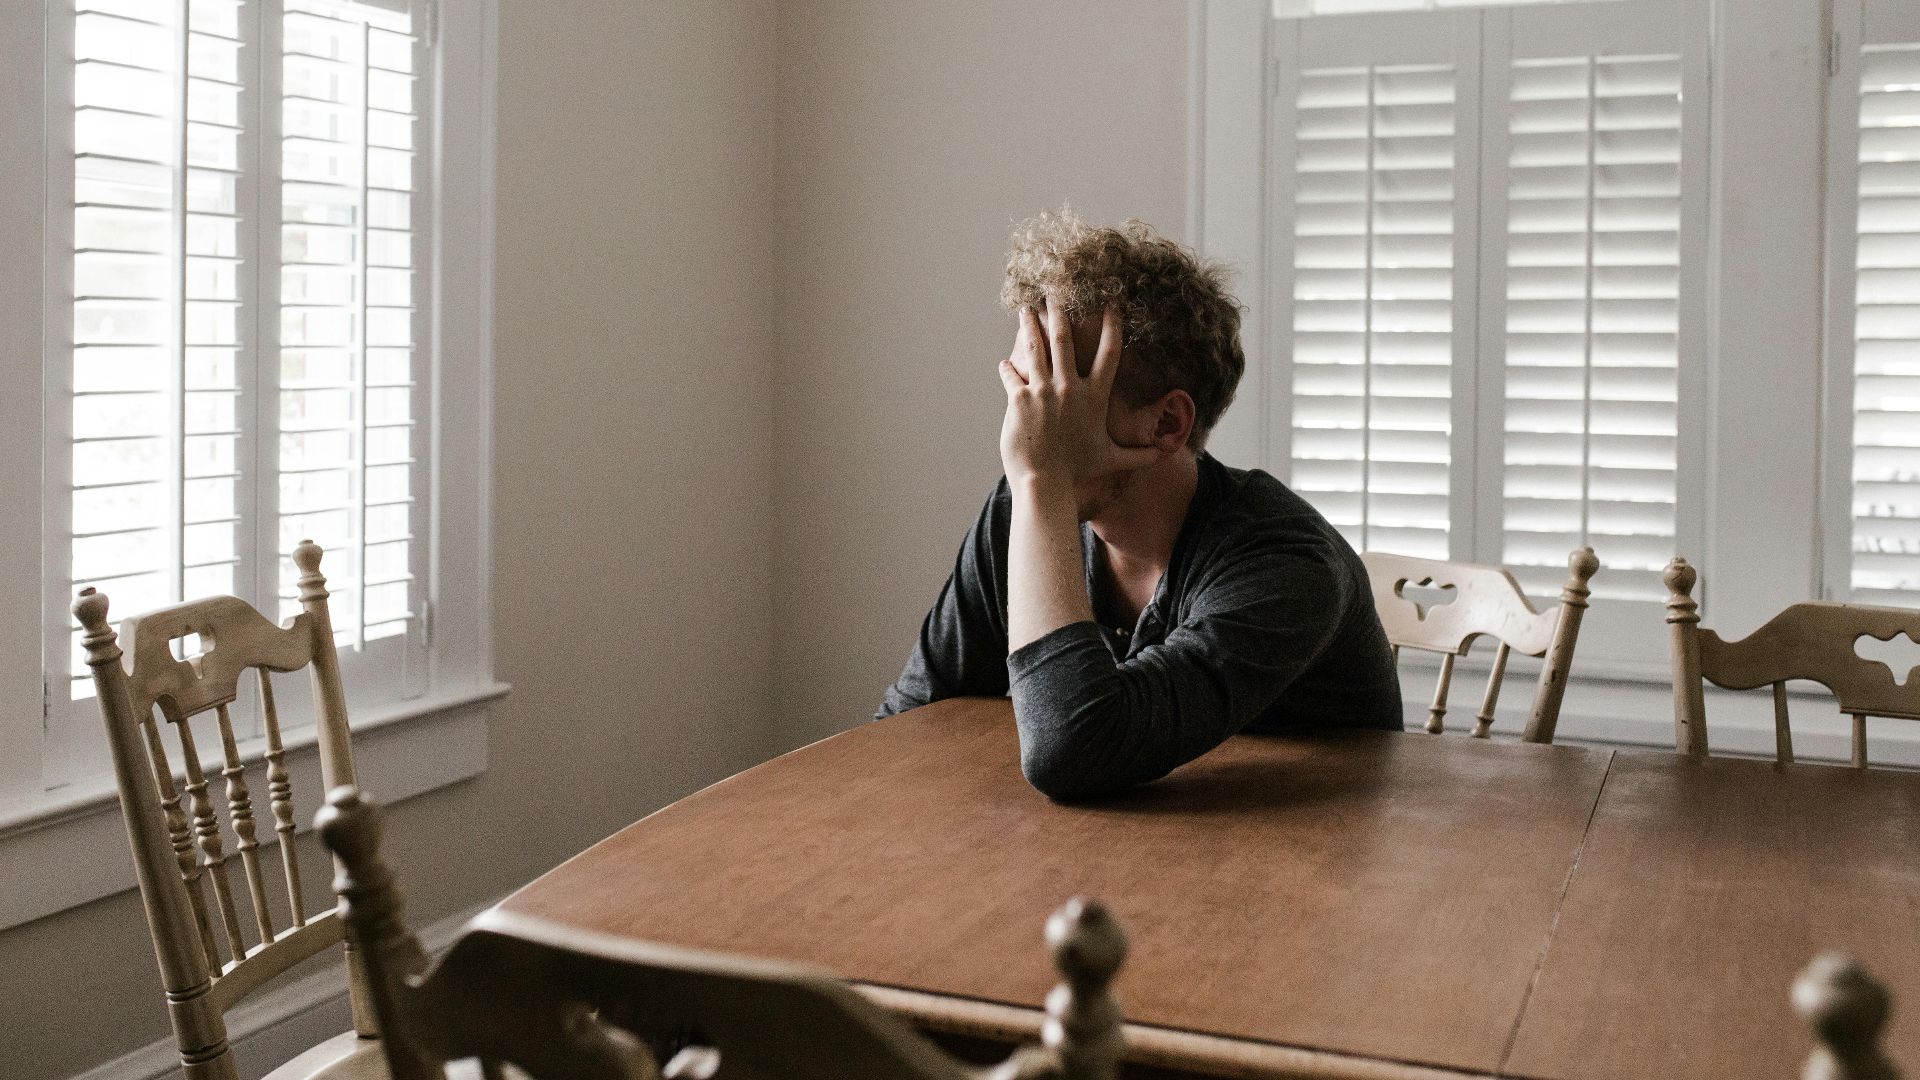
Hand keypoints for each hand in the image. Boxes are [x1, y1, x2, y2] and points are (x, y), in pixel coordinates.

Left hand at [997, 297, 1160, 487]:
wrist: (1046, 483)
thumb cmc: (1079, 472)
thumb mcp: (1112, 460)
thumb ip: (1139, 455)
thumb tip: (1165, 455)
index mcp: (1094, 397)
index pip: (1109, 354)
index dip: (1112, 327)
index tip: (1111, 304)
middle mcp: (1069, 388)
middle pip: (1064, 339)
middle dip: (1059, 312)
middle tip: (1055, 291)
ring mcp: (1043, 391)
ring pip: (1035, 348)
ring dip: (1030, 325)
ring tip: (1025, 308)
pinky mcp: (1019, 399)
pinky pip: (1011, 374)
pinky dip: (1008, 367)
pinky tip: (1004, 362)